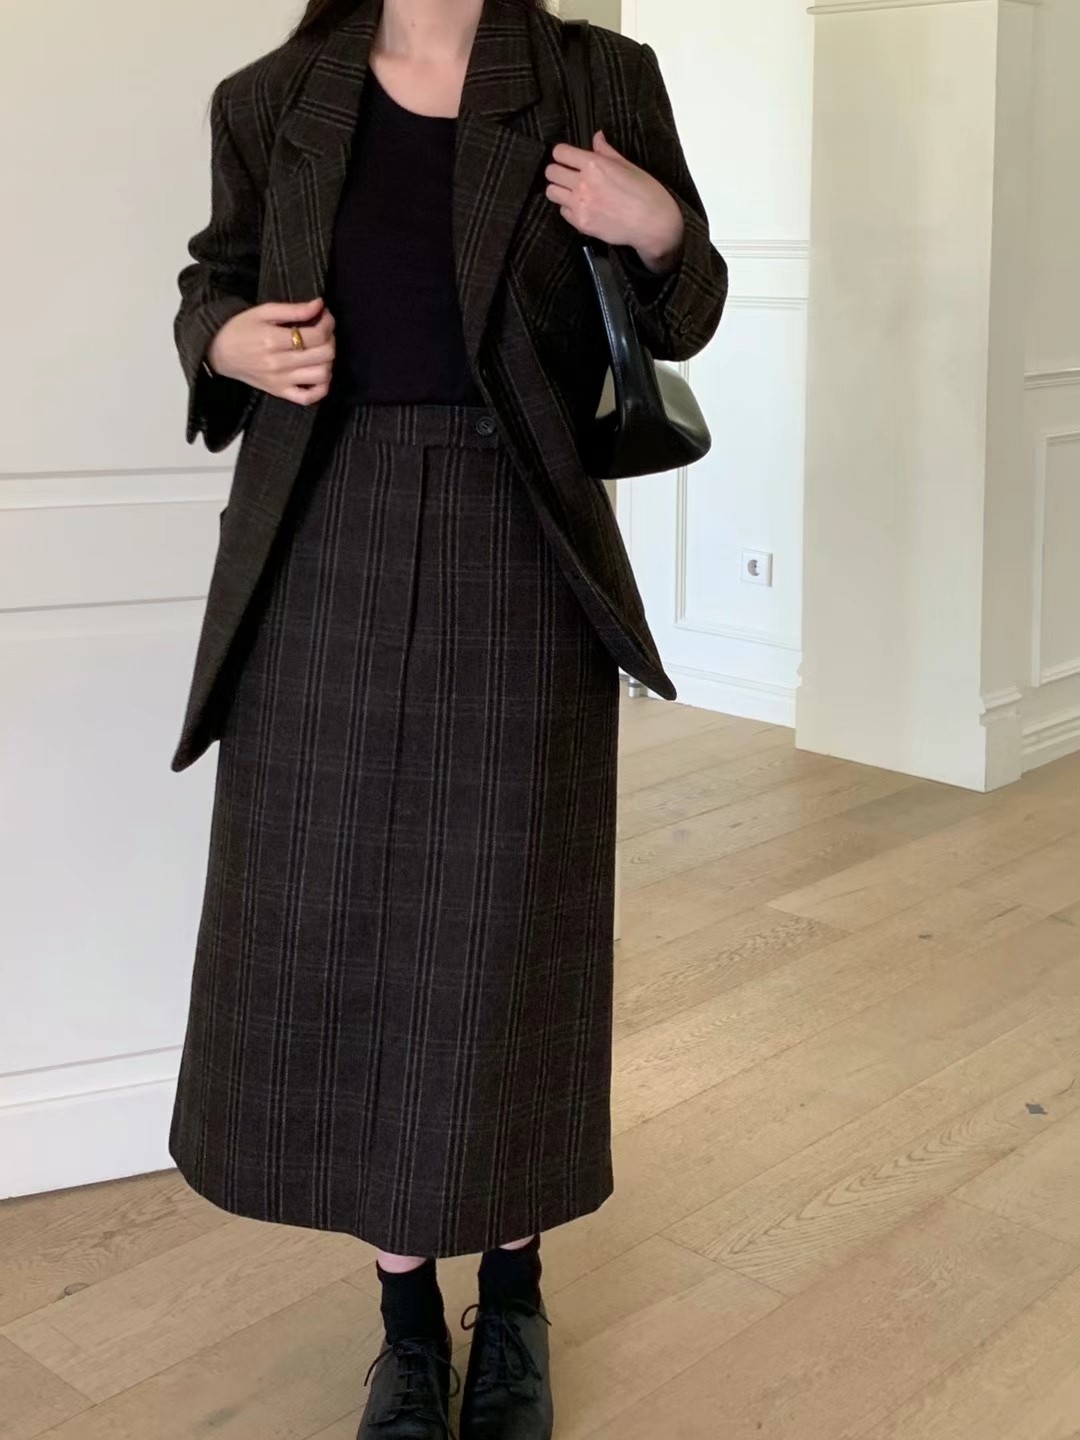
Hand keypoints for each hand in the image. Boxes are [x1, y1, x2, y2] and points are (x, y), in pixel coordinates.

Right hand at [208, 297, 335, 405]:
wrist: (219, 353)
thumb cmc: (240, 329)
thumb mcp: (263, 312)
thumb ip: (293, 309)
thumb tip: (319, 305)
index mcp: (273, 340)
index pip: (316, 335)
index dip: (328, 324)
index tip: (325, 316)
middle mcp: (279, 364)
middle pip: (324, 355)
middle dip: (330, 339)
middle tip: (323, 332)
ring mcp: (281, 381)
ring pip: (322, 375)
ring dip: (328, 361)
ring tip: (320, 350)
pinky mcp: (280, 393)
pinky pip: (308, 398)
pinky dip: (321, 388)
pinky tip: (319, 374)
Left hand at [545, 131, 684, 271]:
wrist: (653, 223)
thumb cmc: (646, 193)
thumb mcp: (628, 165)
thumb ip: (606, 151)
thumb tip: (597, 136)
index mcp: (594, 164)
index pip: (560, 153)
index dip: (562, 154)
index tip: (567, 157)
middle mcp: (583, 183)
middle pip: (551, 172)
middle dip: (557, 171)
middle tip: (567, 174)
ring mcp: (580, 205)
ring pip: (552, 192)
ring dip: (559, 190)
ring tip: (571, 191)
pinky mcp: (581, 223)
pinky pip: (563, 212)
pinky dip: (569, 209)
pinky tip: (582, 207)